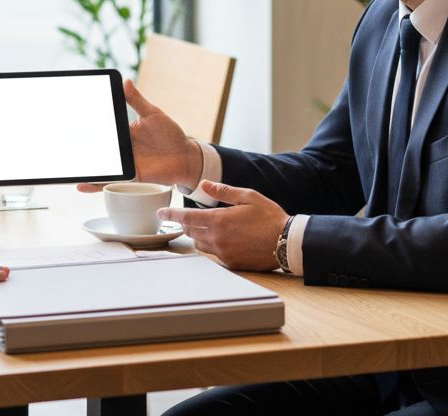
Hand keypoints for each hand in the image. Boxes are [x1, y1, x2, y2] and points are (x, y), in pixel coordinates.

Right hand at [78, 79, 201, 191]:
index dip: (88, 125)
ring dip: (85, 166)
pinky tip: (81, 184)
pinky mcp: (130, 176)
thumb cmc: (171, 134)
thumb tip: (125, 81)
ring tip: (68, 166)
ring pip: (100, 165)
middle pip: (97, 148)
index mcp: (124, 131)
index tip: (72, 119)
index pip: (103, 128)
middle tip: (62, 142)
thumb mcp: (153, 114)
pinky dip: (95, 183)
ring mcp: (125, 162)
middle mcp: (121, 148)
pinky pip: (110, 180)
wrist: (186, 157)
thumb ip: (137, 101)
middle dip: (80, 147)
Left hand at [157, 181, 289, 271]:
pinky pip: (213, 254)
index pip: (186, 218)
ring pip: (199, 244)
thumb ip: (222, 191)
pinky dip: (211, 244)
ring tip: (205, 225)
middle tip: (186, 216)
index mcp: (219, 221)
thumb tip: (204, 184)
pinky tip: (222, 237)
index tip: (160, 213)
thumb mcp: (247, 196)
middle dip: (185, 223)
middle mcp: (217, 239)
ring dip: (197, 234)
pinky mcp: (231, 263)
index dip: (171, 215)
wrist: (287, 242)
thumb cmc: (269, 216)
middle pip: (190, 231)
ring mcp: (224, 253)